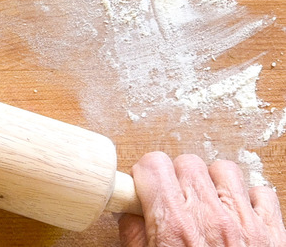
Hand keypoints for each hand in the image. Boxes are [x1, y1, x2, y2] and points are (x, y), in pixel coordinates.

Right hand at [119, 152, 285, 245]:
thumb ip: (135, 238)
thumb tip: (130, 215)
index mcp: (174, 224)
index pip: (152, 165)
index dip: (145, 175)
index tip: (145, 188)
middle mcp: (210, 216)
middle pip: (186, 162)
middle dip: (176, 178)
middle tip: (172, 200)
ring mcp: (245, 220)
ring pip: (225, 169)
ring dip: (212, 183)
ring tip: (206, 204)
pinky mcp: (273, 231)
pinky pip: (261, 192)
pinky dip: (249, 200)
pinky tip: (236, 217)